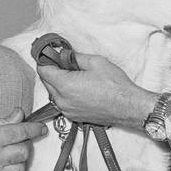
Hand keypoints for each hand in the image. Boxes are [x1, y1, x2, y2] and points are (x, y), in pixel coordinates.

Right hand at [0, 110, 45, 170]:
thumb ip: (0, 120)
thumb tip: (19, 115)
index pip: (21, 132)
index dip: (34, 129)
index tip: (41, 128)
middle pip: (24, 152)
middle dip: (26, 144)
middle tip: (20, 140)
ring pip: (20, 169)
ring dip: (21, 161)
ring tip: (13, 155)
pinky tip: (9, 169)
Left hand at [37, 52, 156, 128]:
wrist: (128, 107)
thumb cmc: (115, 85)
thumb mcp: (95, 62)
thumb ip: (74, 56)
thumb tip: (63, 53)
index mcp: (65, 85)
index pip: (43, 70)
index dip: (46, 59)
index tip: (51, 53)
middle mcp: (62, 100)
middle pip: (46, 81)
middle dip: (52, 70)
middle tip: (64, 61)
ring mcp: (67, 110)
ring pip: (53, 92)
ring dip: (58, 82)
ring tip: (74, 74)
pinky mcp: (73, 116)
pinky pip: (62, 101)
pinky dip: (65, 93)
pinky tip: (79, 87)